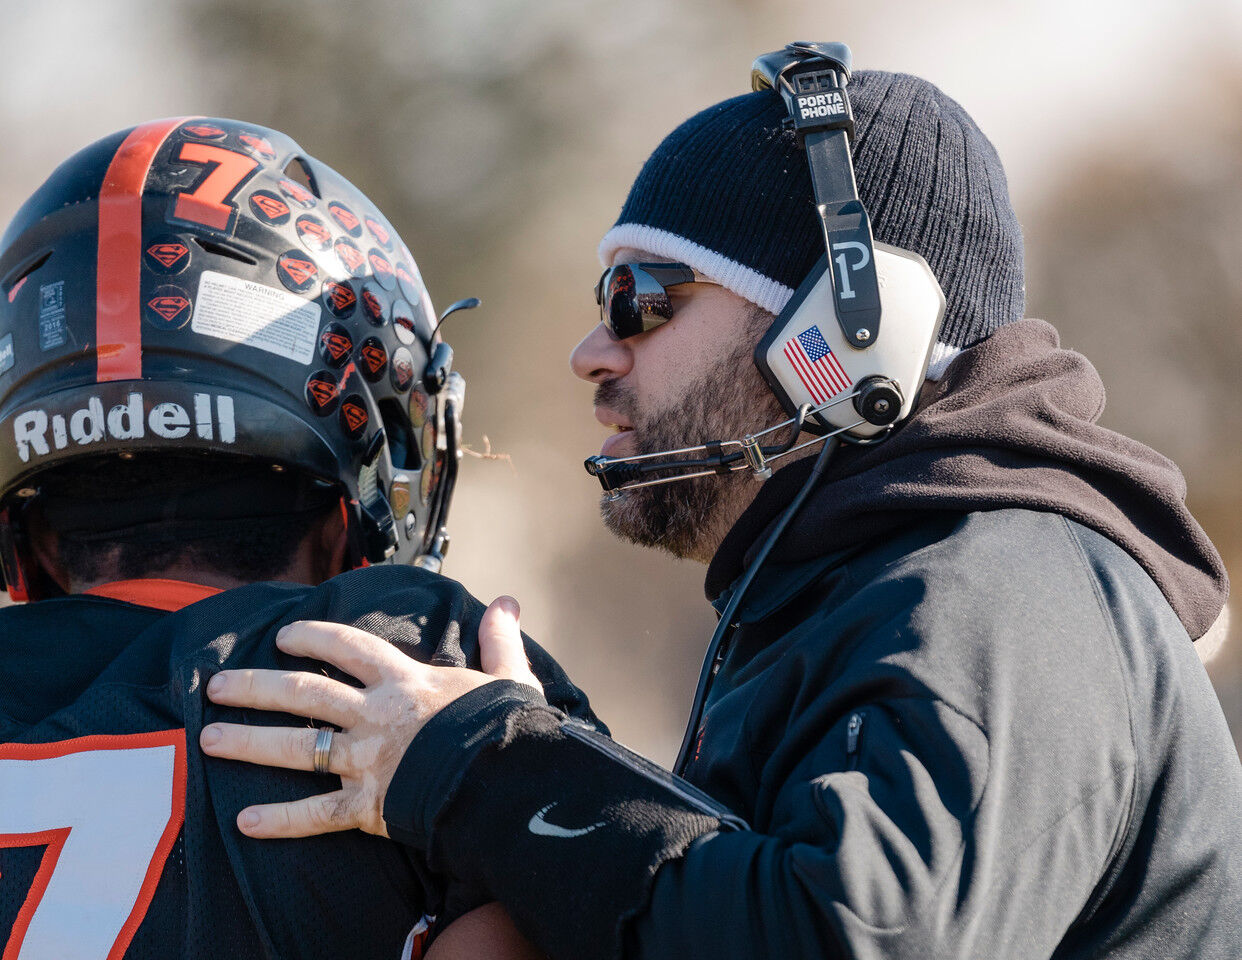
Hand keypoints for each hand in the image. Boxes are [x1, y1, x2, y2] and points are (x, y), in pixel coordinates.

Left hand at [199, 596, 538, 838]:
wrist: (507, 781)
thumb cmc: (508, 728)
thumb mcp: (508, 677)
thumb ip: (500, 642)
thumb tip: (508, 604)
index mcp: (406, 681)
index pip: (348, 647)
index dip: (314, 637)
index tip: (284, 635)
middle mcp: (375, 715)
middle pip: (303, 693)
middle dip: (256, 687)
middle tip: (217, 685)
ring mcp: (366, 761)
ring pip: (295, 747)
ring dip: (248, 742)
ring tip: (209, 738)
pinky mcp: (368, 806)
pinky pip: (315, 815)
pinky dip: (280, 821)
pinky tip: (244, 822)